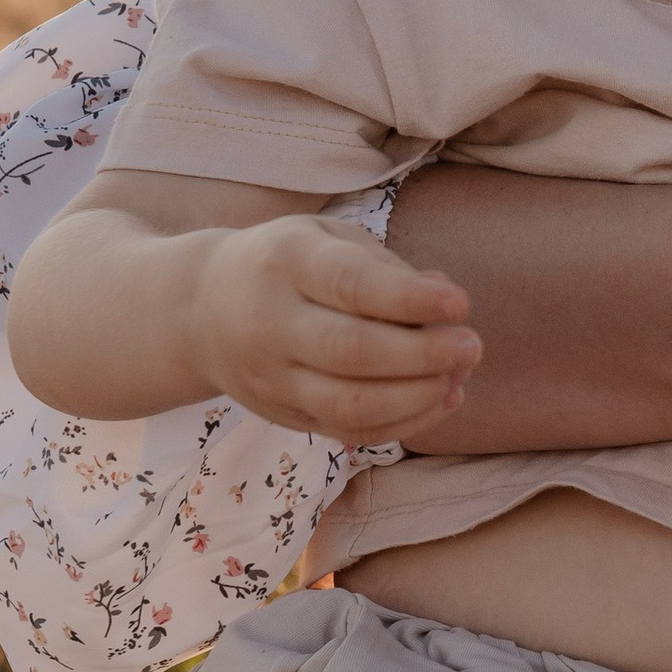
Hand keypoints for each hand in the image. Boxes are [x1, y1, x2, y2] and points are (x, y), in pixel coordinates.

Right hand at [190, 215, 481, 442]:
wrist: (200, 310)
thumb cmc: (288, 264)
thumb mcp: (328, 240)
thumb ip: (387, 269)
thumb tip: (448, 302)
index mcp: (286, 262)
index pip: (351, 285)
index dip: (411, 300)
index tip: (460, 304)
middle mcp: (270, 322)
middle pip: (352, 351)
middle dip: (423, 355)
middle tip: (471, 345)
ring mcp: (272, 377)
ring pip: (350, 404)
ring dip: (419, 396)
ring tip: (459, 374)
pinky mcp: (283, 415)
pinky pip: (348, 431)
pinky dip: (404, 422)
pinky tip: (441, 399)